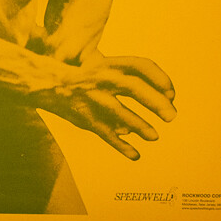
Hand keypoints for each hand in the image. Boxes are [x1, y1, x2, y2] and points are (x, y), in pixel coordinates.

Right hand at [30, 51, 176, 160]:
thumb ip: (136, 81)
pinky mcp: (85, 118)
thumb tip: (169, 99)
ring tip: (155, 136)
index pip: (142, 65)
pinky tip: (136, 155)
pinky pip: (105, 134)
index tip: (172, 93)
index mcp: (112, 64)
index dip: (160, 78)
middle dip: (155, 102)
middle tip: (171, 117)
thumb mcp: (109, 69)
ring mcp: (93, 99)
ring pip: (119, 112)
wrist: (49, 83)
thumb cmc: (90, 78)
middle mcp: (102, 78)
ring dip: (139, 125)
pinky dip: (121, 146)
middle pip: (133, 87)